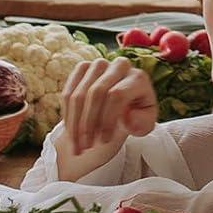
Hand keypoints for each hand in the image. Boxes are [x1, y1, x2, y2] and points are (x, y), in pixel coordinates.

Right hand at [57, 58, 157, 181]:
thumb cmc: (135, 116)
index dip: (107, 120)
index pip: (117, 95)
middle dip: (88, 124)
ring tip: (77, 146)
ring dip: (75, 124)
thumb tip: (128, 117)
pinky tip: (72, 132)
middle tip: (85, 147)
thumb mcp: (144, 123)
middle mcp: (120, 65)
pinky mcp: (83, 68)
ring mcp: (100, 64)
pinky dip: (67, 115)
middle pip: (96, 92)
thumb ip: (142, 123)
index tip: (105, 141)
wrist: (123, 105)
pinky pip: (68, 92)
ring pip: (79, 94)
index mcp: (138, 77)